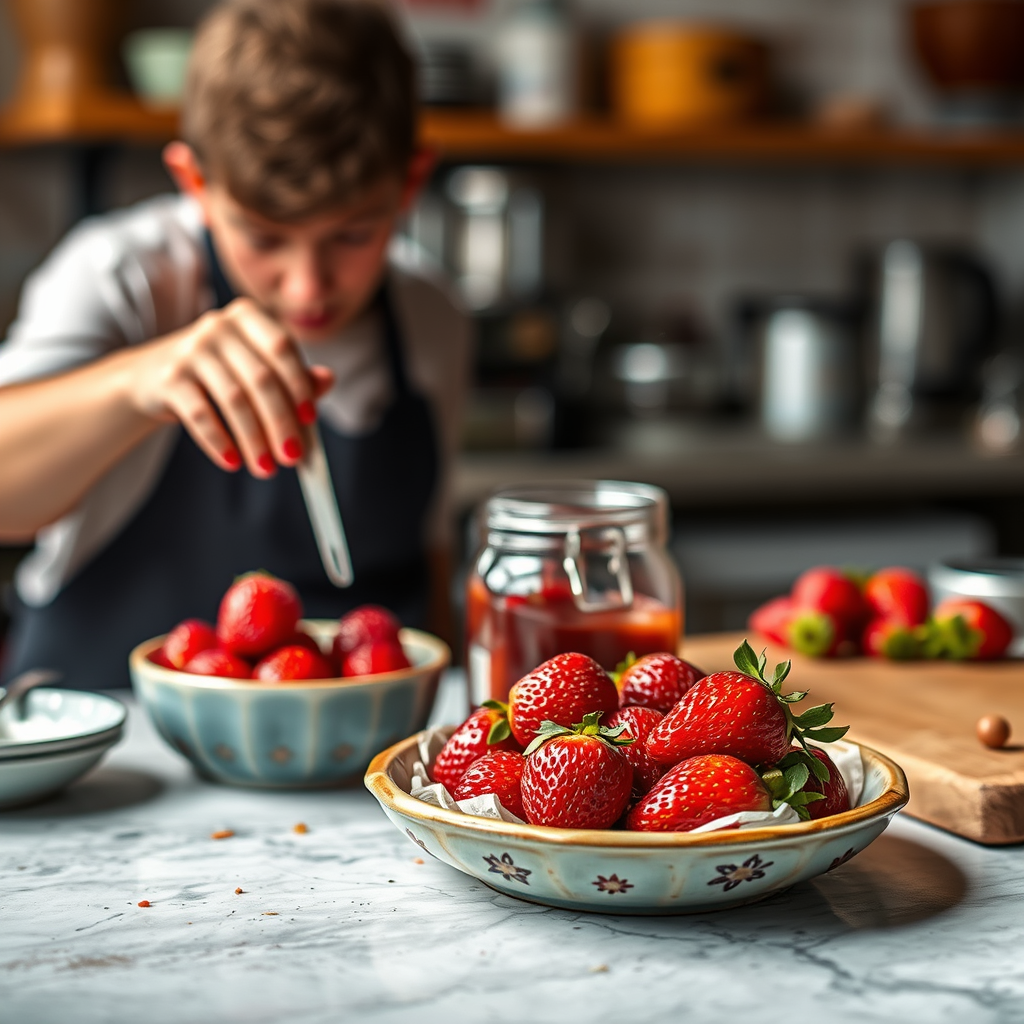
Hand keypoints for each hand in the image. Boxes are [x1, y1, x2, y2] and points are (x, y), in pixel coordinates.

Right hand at [126, 298, 333, 476]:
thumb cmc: (219, 374)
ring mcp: (190, 349)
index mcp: (249, 317)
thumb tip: (328, 380)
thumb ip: (293, 376)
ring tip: (266, 468)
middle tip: (292, 457)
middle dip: (281, 423)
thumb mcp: (257, 368)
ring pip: (234, 400)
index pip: (282, 348)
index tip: (310, 420)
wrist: (152, 376)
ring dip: (254, 440)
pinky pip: (200, 414)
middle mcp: (218, 326)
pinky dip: (219, 442)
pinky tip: (233, 462)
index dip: (299, 384)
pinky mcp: (168, 377)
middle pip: (261, 378)